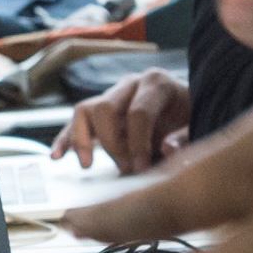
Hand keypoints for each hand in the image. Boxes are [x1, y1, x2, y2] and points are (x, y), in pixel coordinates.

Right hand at [54, 69, 192, 173]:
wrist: (185, 106)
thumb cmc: (188, 116)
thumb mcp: (195, 124)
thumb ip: (184, 138)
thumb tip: (164, 149)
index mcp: (156, 83)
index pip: (138, 112)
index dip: (138, 144)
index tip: (141, 169)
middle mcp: (130, 84)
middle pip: (105, 109)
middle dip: (112, 144)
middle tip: (125, 168)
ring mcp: (111, 94)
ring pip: (84, 111)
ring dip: (83, 140)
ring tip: (88, 165)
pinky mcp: (99, 110)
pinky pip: (76, 122)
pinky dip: (66, 139)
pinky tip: (57, 157)